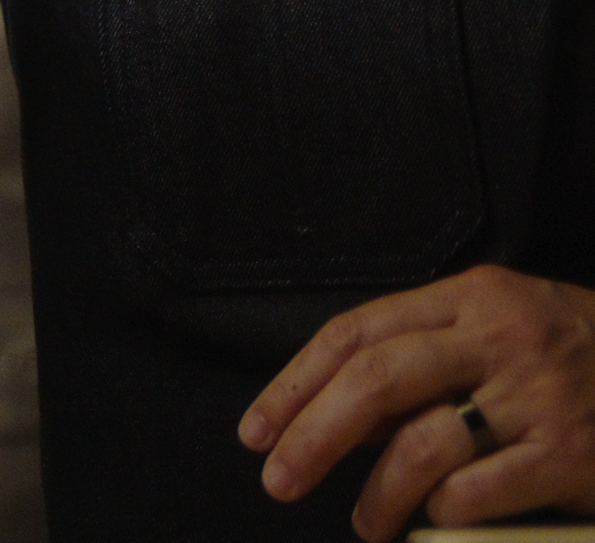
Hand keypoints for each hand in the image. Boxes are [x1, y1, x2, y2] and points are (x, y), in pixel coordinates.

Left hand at [246, 265, 594, 539]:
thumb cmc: (582, 357)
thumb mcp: (505, 330)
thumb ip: (427, 355)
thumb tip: (337, 409)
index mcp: (476, 298)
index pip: (357, 331)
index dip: (296, 382)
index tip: (256, 428)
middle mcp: (504, 340)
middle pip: (375, 380)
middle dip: (311, 433)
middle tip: (276, 477)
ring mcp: (541, 398)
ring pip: (421, 443)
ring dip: (374, 492)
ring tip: (361, 520)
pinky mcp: (571, 455)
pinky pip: (477, 491)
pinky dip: (440, 512)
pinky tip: (430, 523)